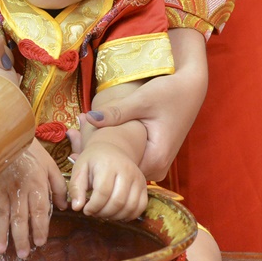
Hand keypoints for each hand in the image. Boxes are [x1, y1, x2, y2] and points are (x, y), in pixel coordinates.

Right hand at [0, 142, 67, 257]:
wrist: (6, 135)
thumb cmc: (31, 152)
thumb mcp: (51, 166)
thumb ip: (59, 187)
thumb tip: (64, 207)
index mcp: (35, 184)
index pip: (38, 210)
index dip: (39, 227)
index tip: (40, 242)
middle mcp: (17, 188)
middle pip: (18, 217)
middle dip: (20, 237)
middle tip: (23, 253)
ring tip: (0, 250)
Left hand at [68, 142, 148, 220]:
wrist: (112, 150)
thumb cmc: (93, 161)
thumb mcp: (79, 169)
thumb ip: (76, 188)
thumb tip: (76, 207)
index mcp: (108, 165)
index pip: (103, 192)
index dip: (93, 206)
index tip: (86, 210)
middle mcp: (127, 171)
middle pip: (118, 201)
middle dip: (103, 213)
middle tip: (94, 213)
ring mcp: (138, 178)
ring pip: (130, 206)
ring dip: (115, 216)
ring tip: (104, 213)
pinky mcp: (144, 186)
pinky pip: (141, 207)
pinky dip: (129, 215)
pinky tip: (117, 214)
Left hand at [79, 28, 207, 180]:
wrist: (191, 88)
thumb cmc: (170, 92)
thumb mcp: (141, 100)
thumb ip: (116, 112)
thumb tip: (89, 118)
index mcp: (155, 159)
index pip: (119, 171)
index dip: (96, 161)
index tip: (74, 148)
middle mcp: (157, 168)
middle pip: (120, 170)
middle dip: (95, 155)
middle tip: (70, 140)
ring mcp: (157, 165)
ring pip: (124, 164)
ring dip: (103, 152)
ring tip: (76, 136)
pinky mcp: (155, 158)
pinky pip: (130, 159)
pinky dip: (115, 149)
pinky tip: (93, 137)